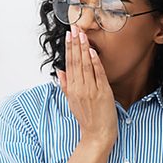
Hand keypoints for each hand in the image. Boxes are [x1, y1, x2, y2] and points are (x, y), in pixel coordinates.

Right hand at [56, 26, 117, 146]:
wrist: (97, 134)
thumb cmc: (87, 118)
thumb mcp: (72, 101)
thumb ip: (66, 85)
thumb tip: (59, 71)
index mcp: (72, 89)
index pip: (69, 64)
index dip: (69, 48)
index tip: (69, 35)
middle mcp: (80, 88)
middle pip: (76, 61)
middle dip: (75, 43)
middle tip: (74, 28)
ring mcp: (91, 90)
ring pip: (85, 65)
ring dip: (84, 48)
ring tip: (82, 34)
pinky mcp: (102, 93)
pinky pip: (98, 74)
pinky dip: (95, 62)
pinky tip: (92, 51)